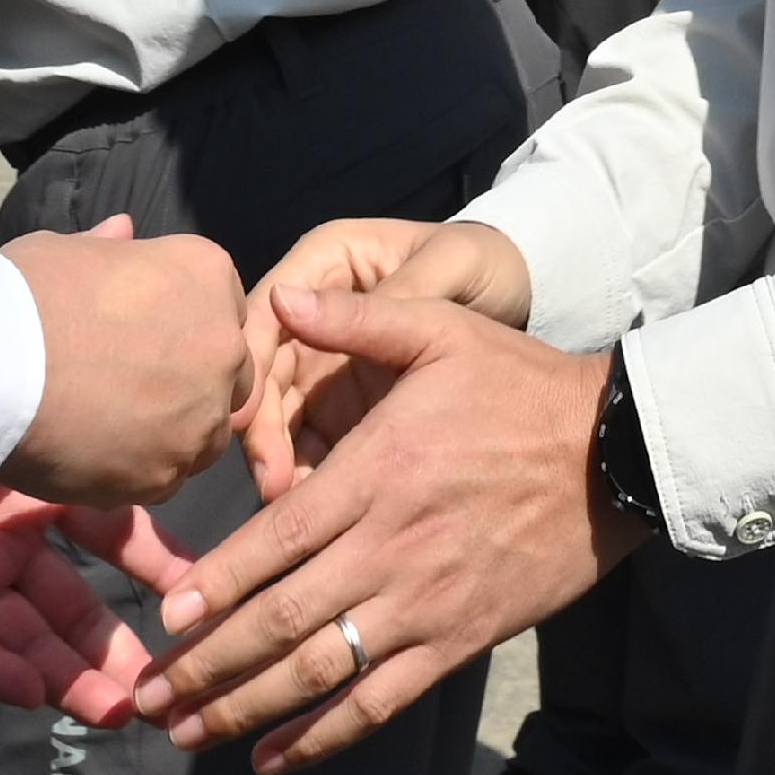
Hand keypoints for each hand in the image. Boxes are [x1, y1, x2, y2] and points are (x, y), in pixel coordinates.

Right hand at [0, 216, 247, 506]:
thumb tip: (124, 231)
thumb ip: (111, 250)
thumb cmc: (26, 293)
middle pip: (226, 373)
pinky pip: (165, 477)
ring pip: (201, 433)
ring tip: (104, 422)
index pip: (220, 305)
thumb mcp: (68, 250)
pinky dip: (137, 470)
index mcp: (207, 276)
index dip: (178, 323)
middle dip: (188, 380)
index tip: (137, 334)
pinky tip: (91, 452)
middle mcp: (223, 346)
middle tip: (125, 382)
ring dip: (168, 431)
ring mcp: (201, 417)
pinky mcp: (168, 474)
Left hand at [0, 484, 194, 725]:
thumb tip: (176, 477)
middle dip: (110, 655)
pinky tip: (31, 691)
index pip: (105, 542)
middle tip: (158, 692)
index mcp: (31, 494)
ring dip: (65, 678)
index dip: (150, 573)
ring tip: (114, 710)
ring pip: (16, 639)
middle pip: (62, 611)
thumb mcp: (37, 424)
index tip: (198, 608)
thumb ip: (97, 464)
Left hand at [136, 287, 641, 774]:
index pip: (274, 539)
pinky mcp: (460, 639)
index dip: (214, 583)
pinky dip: (324, 736)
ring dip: (245, 708)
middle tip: (146, 694)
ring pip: (319, 671)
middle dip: (205, 664)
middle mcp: (387, 548)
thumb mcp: (437, 330)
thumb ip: (353, 320)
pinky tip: (274, 757)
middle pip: (280, 619)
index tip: (164, 615)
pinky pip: (382, 701)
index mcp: (372, 475)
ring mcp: (424, 602)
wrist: (616, 452)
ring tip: (186, 732)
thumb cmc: (521, 387)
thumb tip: (279, 297)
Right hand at [237, 218, 532, 498]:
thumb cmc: (484, 267)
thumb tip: (292, 303)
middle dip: (260, 426)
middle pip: (263, 370)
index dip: (249, 363)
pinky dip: (308, 474)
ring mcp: (324, 362)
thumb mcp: (447, 269)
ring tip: (293, 505)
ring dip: (278, 458)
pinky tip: (317, 510)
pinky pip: (310, 441)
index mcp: (326, 264)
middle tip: (273, 480)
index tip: (248, 417)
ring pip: (279, 412)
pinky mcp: (341, 406)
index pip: (266, 311)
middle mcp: (312, 314)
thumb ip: (380, 298)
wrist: (526, 298)